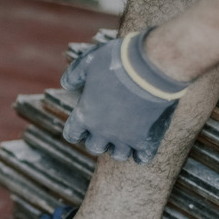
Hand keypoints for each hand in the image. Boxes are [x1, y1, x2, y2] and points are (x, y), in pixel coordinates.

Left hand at [60, 29, 189, 163]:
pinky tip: (144, 144)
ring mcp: (126, 138)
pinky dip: (142, 154)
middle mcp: (102, 132)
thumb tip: (66, 84)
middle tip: (109, 126)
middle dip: (99, 138)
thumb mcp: (90, 61)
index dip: (78, 130)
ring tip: (128, 134)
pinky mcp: (147, 139)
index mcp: (85, 115)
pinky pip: (143, 157)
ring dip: (121, 147)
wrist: (152, 66)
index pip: (72, 134)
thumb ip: (75, 74)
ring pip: (119, 155)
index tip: (85, 124)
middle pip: (95, 147)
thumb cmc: (118, 61)